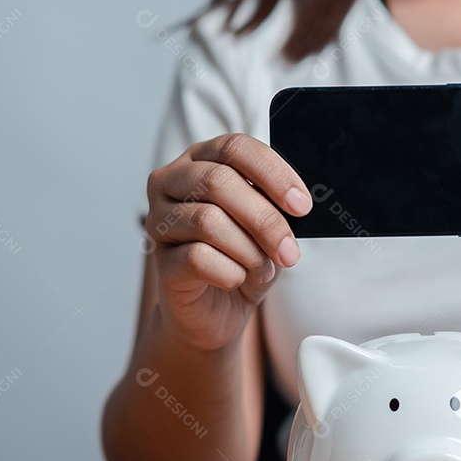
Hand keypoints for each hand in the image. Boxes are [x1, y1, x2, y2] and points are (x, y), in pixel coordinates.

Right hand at [145, 133, 310, 350]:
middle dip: (265, 220)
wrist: (217, 312)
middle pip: (219, 182)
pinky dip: (231, 273)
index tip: (302, 205)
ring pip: (208, 221)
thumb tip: (297, 204)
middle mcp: (171, 182)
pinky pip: (198, 258)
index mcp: (202, 160)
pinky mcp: (160, 260)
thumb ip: (276, 207)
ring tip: (263, 269)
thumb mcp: (268, 227)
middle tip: (289, 251)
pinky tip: (237, 280)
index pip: (235, 147)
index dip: (273, 174)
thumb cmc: (243, 259)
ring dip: (249, 251)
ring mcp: (159, 220)